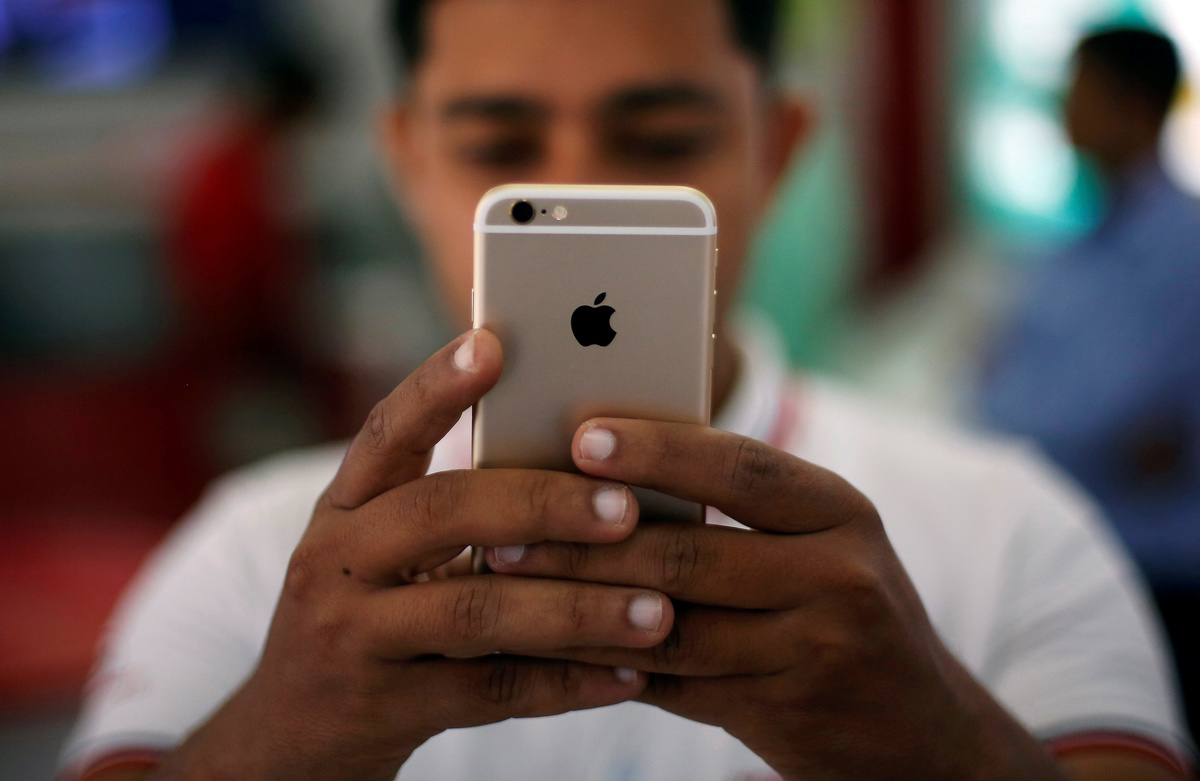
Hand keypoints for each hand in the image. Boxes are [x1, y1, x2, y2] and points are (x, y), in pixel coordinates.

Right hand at [150, 333, 673, 780]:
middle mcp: (337, 560)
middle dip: (541, 504)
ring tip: (657, 612)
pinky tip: (631, 677)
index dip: (437, 386)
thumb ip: (458, 511)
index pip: (388, 431)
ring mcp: (350, 635)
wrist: (290, 736)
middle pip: (440, 512)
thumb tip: (594, 470)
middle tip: (627, 509)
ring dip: (576, 610)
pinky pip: (489, 693)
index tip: (495, 344)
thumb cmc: (370, 618)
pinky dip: (567, 683)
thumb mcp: (387, 554)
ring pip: (474, 612)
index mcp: (347, 506)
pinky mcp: (379, 707)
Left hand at [485, 419, 1072, 780]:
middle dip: (585, 540)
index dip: (658, 451)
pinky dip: (607, 665)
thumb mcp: (820, 543)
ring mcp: (816, 649)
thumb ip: (738, 511)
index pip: (740, 467)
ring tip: (506, 583)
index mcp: (840, 509)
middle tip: (501, 526)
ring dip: (577, 605)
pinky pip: (675, 686)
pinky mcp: (786, 713)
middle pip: (692, 551)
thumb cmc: (844, 611)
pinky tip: (551, 646)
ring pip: (671, 625)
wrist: (921, 735)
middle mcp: (839, 573)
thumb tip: (602, 471)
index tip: (580, 436)